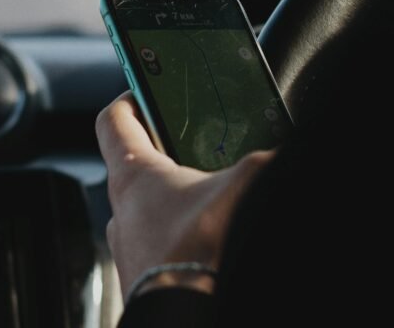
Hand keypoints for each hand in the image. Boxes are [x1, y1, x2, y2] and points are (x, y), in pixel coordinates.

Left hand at [95, 92, 274, 297]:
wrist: (190, 320)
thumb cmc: (203, 253)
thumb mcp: (245, 186)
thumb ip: (262, 161)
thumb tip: (279, 151)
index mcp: (133, 175)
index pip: (113, 119)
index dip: (131, 97)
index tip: (149, 89)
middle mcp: (122, 209)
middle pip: (134, 162)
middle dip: (166, 149)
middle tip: (196, 143)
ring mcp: (129, 244)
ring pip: (148, 204)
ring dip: (175, 194)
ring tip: (211, 191)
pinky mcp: (144, 272)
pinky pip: (158, 237)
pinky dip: (179, 228)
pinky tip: (210, 232)